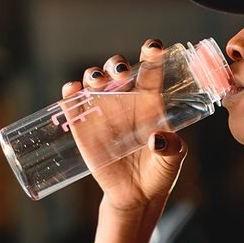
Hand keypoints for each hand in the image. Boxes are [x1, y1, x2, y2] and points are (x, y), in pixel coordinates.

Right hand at [61, 39, 187, 211]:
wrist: (136, 196)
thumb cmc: (159, 173)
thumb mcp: (173, 160)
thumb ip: (172, 147)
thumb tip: (157, 139)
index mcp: (150, 102)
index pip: (151, 72)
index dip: (151, 54)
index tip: (153, 46)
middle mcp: (125, 100)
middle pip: (117, 70)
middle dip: (116, 64)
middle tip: (121, 72)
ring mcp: (102, 111)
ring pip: (93, 81)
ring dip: (93, 74)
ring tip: (99, 82)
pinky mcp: (83, 126)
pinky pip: (72, 103)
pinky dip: (70, 93)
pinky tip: (72, 90)